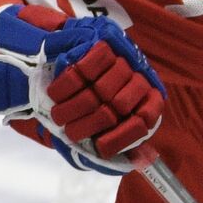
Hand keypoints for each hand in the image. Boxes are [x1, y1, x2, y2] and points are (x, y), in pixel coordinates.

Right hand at [0, 4, 165, 171]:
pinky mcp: (104, 41)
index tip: (99, 147)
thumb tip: (135, 162)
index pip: (146, 118)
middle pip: (118, 107)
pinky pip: (89, 65)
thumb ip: (112, 140)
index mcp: (146, 99)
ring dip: (74, 107)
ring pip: (101, 89)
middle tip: (67, 130)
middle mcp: (140, 78)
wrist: (66, 54)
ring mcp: (124, 58)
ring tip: (58, 114)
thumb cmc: (82, 98)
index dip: (123, 136)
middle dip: (88, 124)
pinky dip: (68, 84)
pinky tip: (56, 92)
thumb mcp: (98, 122)